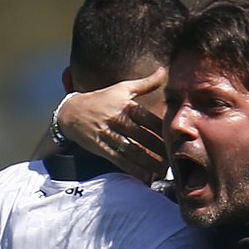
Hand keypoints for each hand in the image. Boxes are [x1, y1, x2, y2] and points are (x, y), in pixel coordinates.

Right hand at [59, 68, 168, 182]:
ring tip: (164, 171)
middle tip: (174, 160)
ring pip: (132, 151)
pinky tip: (145, 177)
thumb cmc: (102, 99)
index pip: (149, 120)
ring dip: (149, 162)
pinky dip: (132, 169)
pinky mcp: (100, 148)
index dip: (163, 131)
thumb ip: (146, 83)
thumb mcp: (122, 88)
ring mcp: (108, 135)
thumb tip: (164, 70)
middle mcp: (118, 120)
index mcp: (126, 106)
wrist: (71, 112)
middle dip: (159, 150)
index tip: (176, 140)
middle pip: (143, 137)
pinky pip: (119, 160)